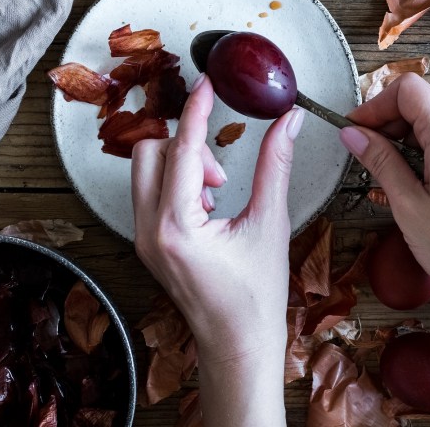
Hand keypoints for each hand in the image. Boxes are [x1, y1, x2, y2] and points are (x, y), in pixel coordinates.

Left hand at [132, 74, 301, 425]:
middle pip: (150, 152)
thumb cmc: (256, 298)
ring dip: (180, 165)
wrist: (237, 346)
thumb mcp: (270, 225)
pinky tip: (207, 206)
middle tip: (221, 172)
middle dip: (186, 145)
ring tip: (217, 192)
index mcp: (177, 227)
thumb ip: (275, 165)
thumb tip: (287, 123)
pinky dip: (175, 183)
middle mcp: (149, 231)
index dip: (197, 109)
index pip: (181, 149)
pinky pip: (149, 192)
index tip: (208, 82)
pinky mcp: (147, 244)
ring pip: (145, 171)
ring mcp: (142, 239)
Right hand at [341, 73, 429, 426]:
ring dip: (407, 138)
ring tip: (387, 173)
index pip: (407, 89)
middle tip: (364, 152)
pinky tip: (415, 181)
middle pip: (422, 102)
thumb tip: (353, 134)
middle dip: (388, 121)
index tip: (355, 128)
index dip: (374, 104)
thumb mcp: (408, 204)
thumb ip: (380, 161)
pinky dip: (428, 150)